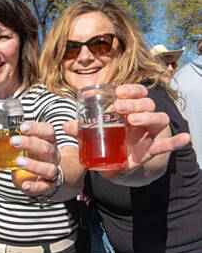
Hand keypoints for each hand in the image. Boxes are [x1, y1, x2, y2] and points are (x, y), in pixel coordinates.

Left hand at [8, 122, 60, 195]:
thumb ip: (4, 140)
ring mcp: (51, 171)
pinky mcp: (48, 186)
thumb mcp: (22, 146)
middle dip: (30, 144)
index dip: (36, 128)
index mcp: (47, 141)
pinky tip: (24, 185)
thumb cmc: (32, 156)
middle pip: (46, 148)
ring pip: (48, 168)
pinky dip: (34, 187)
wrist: (45, 176)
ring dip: (33, 165)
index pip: (47, 131)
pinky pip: (44, 187)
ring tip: (18, 162)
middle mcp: (52, 156)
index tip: (22, 127)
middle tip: (13, 142)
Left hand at [63, 84, 190, 180]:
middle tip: (118, 108)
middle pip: (147, 103)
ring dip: (148, 116)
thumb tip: (65, 125)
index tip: (118, 92)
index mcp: (128, 109)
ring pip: (158, 119)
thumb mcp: (91, 134)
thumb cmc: (106, 139)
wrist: (115, 163)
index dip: (131, 89)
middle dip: (133, 103)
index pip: (136, 92)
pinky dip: (177, 141)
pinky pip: (167, 144)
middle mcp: (141, 117)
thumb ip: (80, 129)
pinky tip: (186, 138)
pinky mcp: (152, 149)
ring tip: (133, 121)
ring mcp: (149, 133)